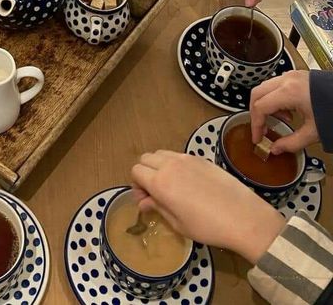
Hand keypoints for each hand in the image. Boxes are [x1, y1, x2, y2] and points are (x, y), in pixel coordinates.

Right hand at [131, 151, 284, 263]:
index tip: (146, 199)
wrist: (243, 217)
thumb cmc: (207, 227)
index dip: (136, 185)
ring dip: (159, 166)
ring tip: (171, 185)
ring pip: (162, 153)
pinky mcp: (202, 158)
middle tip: (156, 192)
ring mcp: (186, 158)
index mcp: (160, 182)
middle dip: (145, 172)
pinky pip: (179, 155)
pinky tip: (189, 183)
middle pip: (146, 158)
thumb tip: (143, 201)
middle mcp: (170, 164)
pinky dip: (175, 164)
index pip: (136, 171)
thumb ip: (158, 207)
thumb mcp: (178, 224)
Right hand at [250, 70, 318, 152]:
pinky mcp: (297, 75)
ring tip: (278, 121)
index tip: (258, 138)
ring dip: (265, 104)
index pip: (260, 107)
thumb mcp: (313, 132)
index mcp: (288, 92)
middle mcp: (286, 80)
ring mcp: (291, 75)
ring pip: (265, 87)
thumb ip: (291, 143)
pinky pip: (276, 85)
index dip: (256, 125)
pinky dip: (274, 98)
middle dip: (256, 113)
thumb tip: (275, 149)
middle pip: (257, 93)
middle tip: (261, 129)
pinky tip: (287, 112)